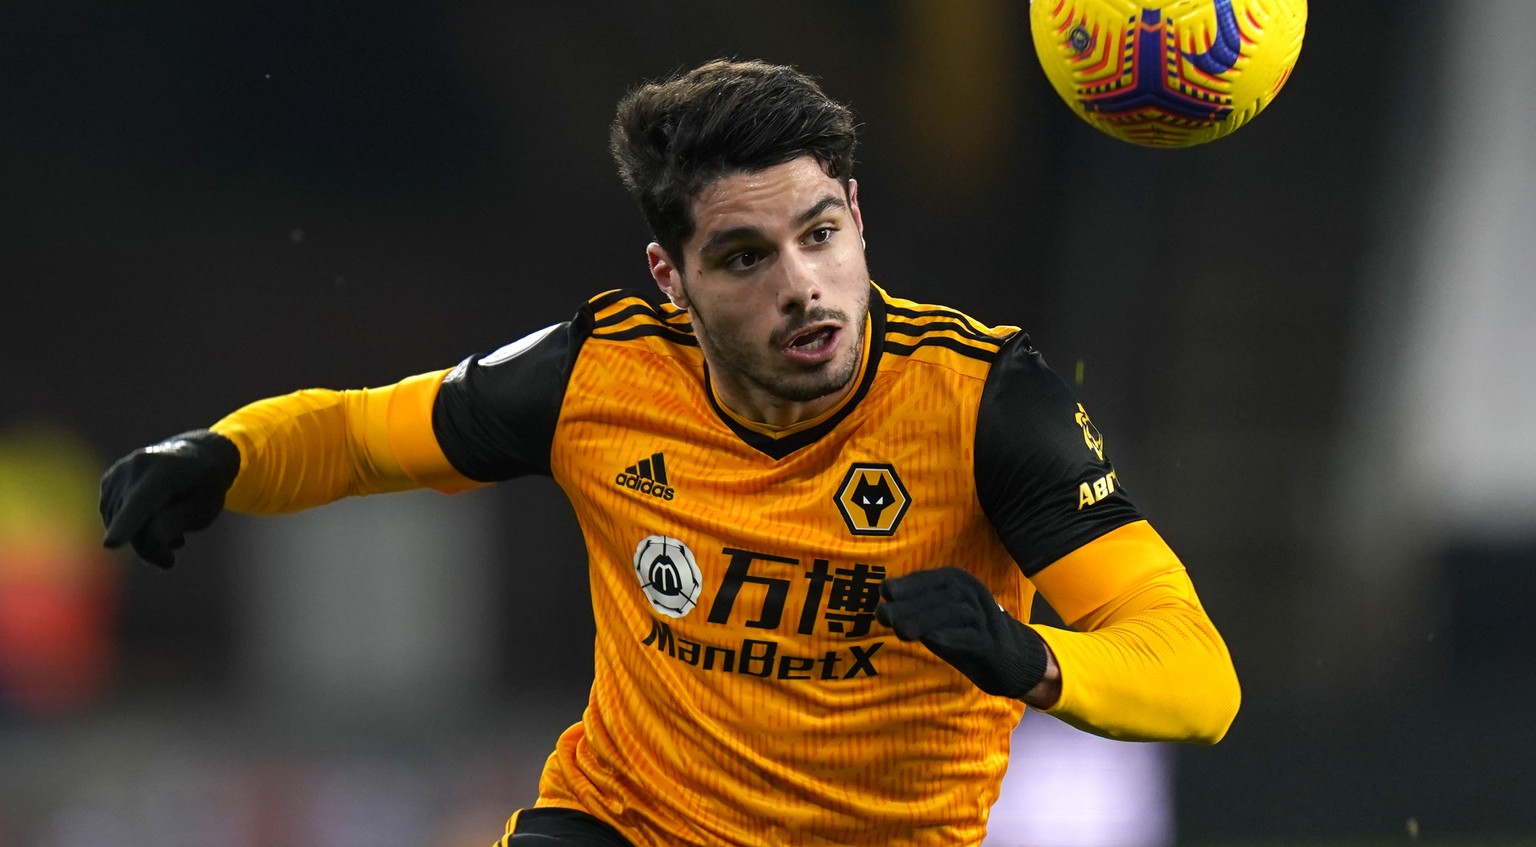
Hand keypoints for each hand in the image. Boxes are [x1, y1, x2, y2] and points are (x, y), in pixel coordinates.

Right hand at [99, 430, 240, 567]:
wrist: (195, 456)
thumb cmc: (204, 486)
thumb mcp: (204, 508)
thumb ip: (175, 523)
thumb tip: (146, 537)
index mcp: (169, 469)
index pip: (144, 502)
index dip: (128, 524)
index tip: (111, 545)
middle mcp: (138, 465)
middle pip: (133, 522)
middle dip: (151, 547)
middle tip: (169, 561)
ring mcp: (118, 472)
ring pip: (118, 523)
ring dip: (143, 536)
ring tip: (170, 522)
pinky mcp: (108, 481)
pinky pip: (113, 518)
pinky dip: (131, 526)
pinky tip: (153, 516)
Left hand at [876, 566, 1049, 698]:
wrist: (1008, 659)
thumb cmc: (964, 634)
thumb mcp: (938, 617)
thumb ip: (915, 611)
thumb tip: (882, 608)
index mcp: (959, 582)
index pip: (930, 579)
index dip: (906, 585)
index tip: (883, 594)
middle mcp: (974, 595)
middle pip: (940, 595)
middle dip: (909, 604)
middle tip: (884, 617)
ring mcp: (985, 618)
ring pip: (953, 613)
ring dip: (923, 620)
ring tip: (900, 631)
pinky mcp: (991, 644)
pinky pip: (971, 638)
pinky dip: (950, 637)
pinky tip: (931, 640)